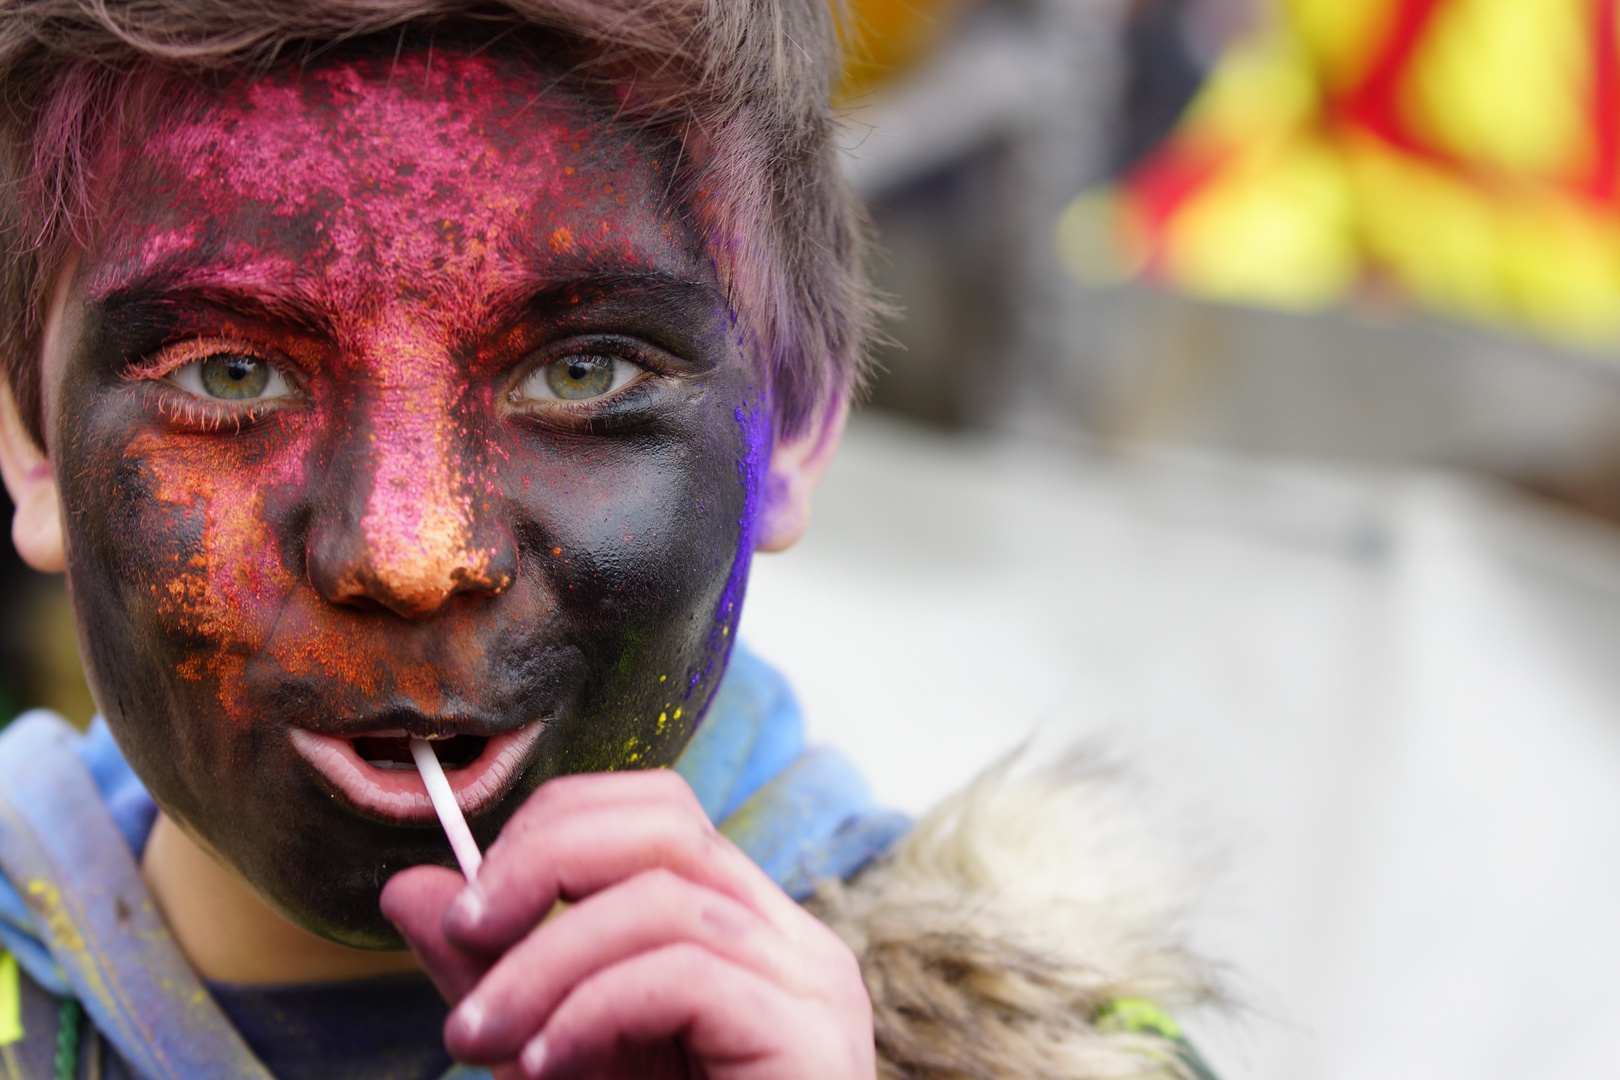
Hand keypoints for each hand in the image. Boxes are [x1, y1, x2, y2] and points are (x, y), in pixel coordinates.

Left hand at [380, 769, 876, 1079]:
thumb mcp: (550, 1053)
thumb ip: (492, 974)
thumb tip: (406, 886)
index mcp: (744, 927)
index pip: (658, 812)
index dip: (555, 829)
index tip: (468, 909)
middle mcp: (791, 939)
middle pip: (669, 823)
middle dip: (544, 860)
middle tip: (463, 932)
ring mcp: (811, 984)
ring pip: (666, 897)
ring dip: (546, 957)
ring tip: (480, 1038)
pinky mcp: (806, 1038)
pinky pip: (686, 975)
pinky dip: (592, 1007)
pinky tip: (544, 1064)